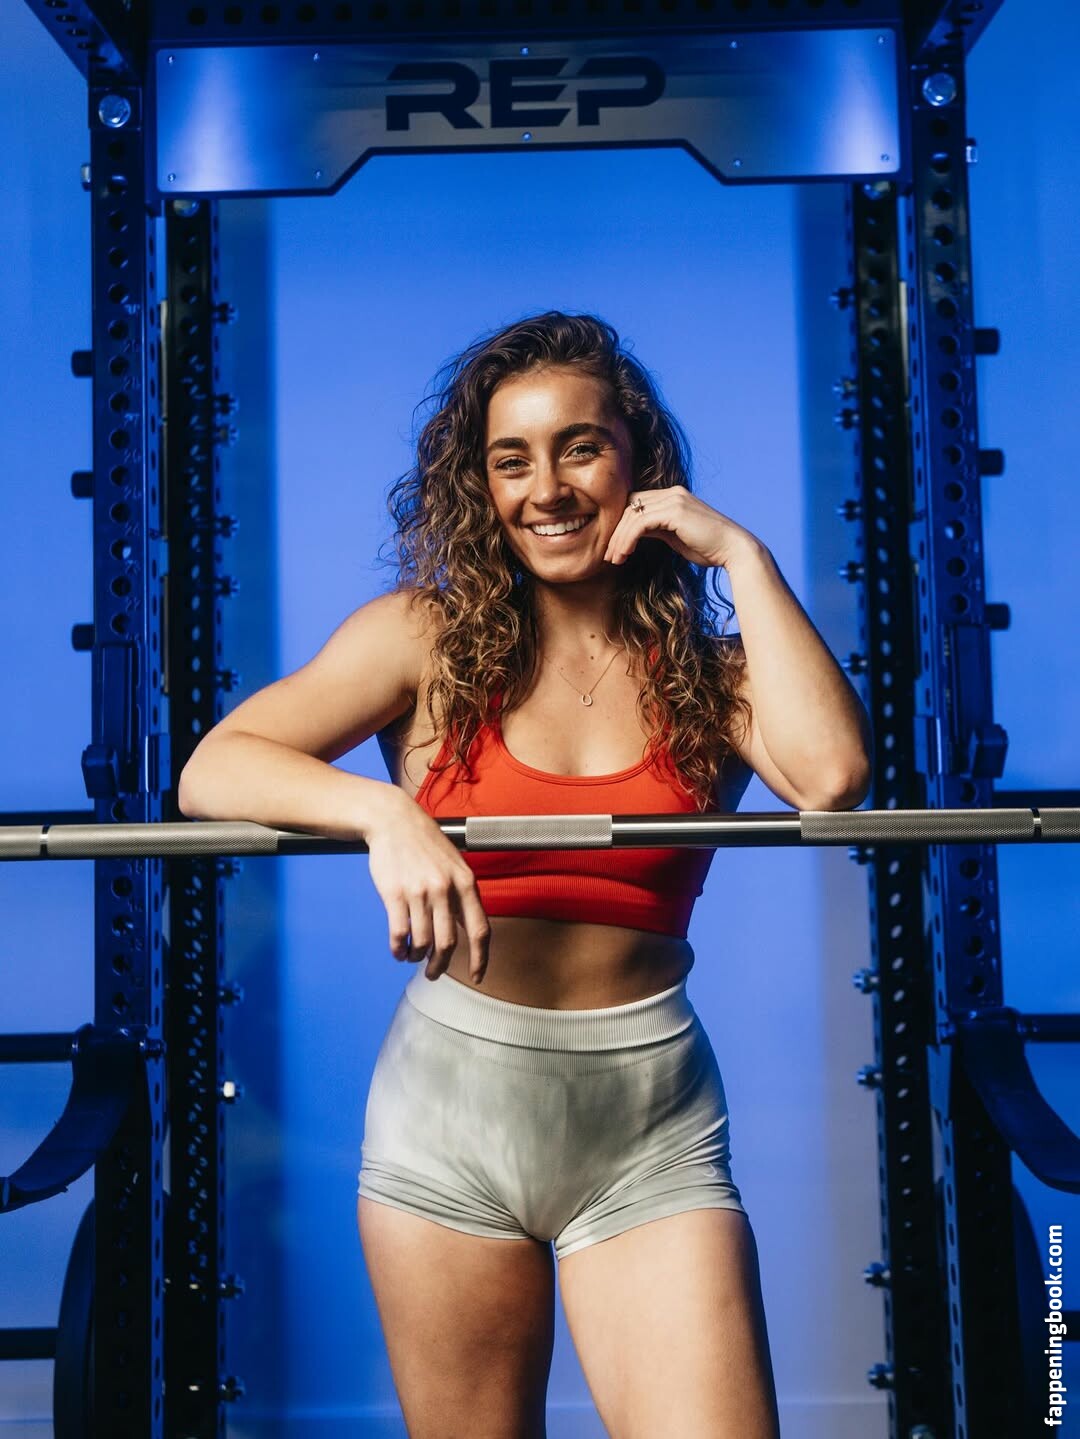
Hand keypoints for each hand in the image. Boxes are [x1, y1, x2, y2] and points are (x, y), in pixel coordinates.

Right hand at [363, 787, 490, 984]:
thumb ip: (462, 894)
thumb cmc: (424, 842)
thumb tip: (467, 929)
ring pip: (422, 942)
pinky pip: (400, 933)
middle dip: (440, 966)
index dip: (480, 958)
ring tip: (412, 957)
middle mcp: (445, 889)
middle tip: (433, 973)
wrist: (394, 820)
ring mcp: (420, 892)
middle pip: (448, 944)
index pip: (480, 930)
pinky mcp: (395, 894)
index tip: (477, 976)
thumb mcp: (454, 864)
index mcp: (465, 883)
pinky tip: (398, 950)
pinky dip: (399, 948)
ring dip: (416, 957)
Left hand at [603, 485, 756, 569]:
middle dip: (616, 532)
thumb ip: (657, 529)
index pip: (636, 504)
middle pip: (630, 506)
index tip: (615, 549)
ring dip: (619, 539)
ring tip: (614, 559)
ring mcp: (674, 499)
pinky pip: (640, 523)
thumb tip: (636, 534)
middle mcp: (673, 493)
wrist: (734, 550)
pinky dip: (628, 539)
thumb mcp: (675, 536)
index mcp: (673, 496)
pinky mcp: (675, 511)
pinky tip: (624, 554)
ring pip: (632, 515)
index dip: (621, 525)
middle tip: (608, 556)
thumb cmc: (708, 548)